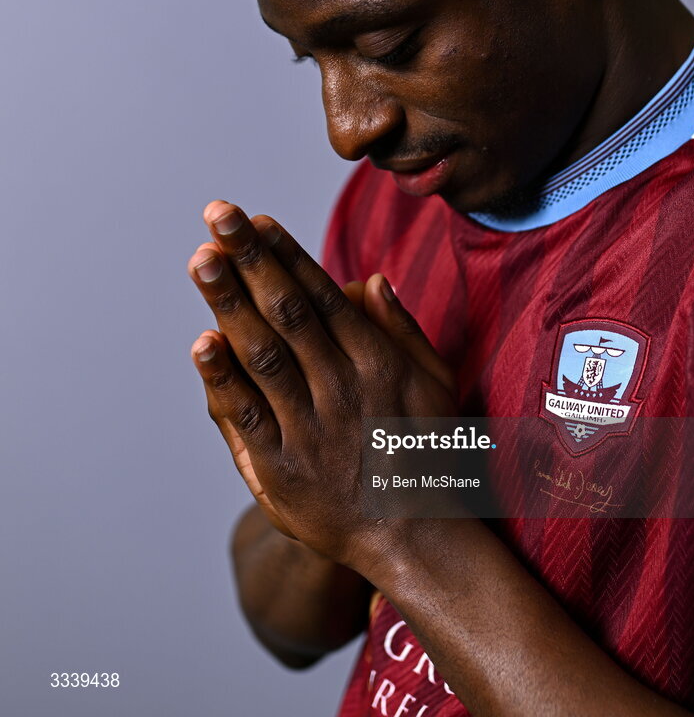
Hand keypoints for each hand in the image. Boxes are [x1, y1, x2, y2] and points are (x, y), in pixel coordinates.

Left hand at [187, 200, 456, 568]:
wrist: (415, 536)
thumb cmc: (425, 452)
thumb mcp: (434, 383)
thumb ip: (402, 329)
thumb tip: (370, 278)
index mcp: (376, 361)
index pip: (322, 294)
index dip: (286, 255)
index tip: (256, 221)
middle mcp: (341, 387)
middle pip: (288, 312)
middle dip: (250, 260)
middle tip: (218, 214)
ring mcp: (308, 428)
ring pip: (263, 355)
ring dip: (229, 303)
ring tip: (202, 260)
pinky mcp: (281, 470)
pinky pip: (246, 419)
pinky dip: (223, 380)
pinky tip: (202, 343)